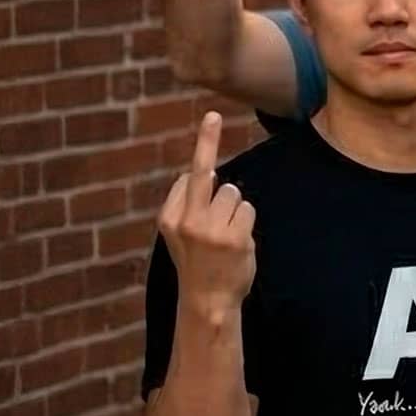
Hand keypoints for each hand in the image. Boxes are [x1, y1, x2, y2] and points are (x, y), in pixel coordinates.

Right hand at [157, 111, 254, 313]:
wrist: (207, 300)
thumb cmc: (197, 264)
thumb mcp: (179, 236)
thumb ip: (188, 206)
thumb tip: (208, 175)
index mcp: (168, 217)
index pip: (188, 178)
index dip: (202, 165)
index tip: (208, 122)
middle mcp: (186, 219)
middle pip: (203, 173)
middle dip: (205, 140)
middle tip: (211, 115)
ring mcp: (211, 228)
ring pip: (234, 194)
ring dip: (235, 209)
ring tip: (226, 236)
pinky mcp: (234, 236)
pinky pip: (248, 210)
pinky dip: (246, 222)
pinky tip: (237, 243)